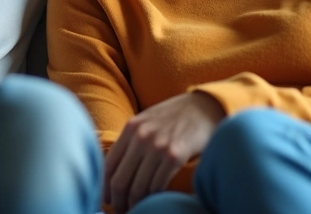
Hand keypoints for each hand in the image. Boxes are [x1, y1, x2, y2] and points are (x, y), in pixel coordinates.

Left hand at [104, 92, 224, 213]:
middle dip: (119, 201)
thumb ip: (132, 141)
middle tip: (122, 210)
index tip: (106, 200)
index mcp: (131, 128)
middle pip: (120, 180)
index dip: (104, 188)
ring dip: (136, 204)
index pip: (108, 165)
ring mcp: (158, 146)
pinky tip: (155, 201)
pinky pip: (157, 186)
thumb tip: (115, 171)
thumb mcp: (148, 121)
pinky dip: (154, 198)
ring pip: (138, 187)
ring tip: (137, 209)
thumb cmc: (176, 117)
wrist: (205, 107)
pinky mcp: (175, 156)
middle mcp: (141, 136)